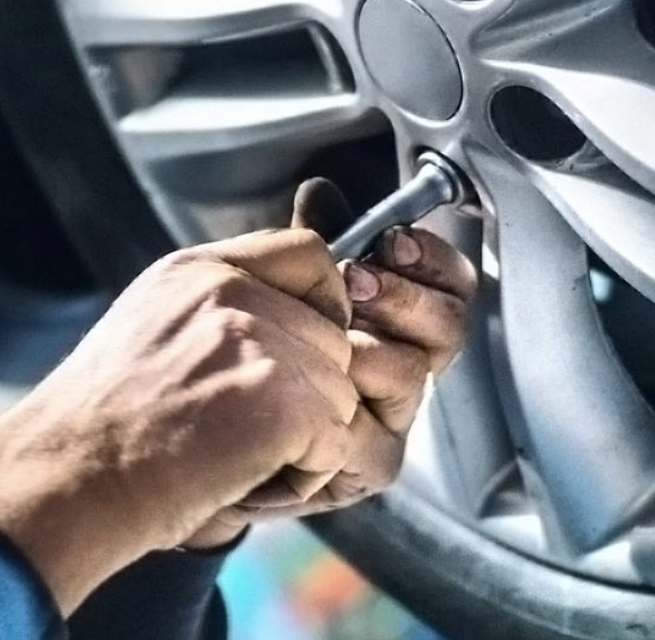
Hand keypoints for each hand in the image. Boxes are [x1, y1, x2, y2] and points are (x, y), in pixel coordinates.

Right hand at [0, 227, 357, 613]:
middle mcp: (233, 294)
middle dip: (308, 392)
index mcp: (201, 270)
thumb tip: (280, 310)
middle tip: (244, 428)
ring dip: (306, 437)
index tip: (293, 352)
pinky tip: (247, 477)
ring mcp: (259, 344)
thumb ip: (216, 304)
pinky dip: (304, 474)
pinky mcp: (281, 403)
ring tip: (237, 455)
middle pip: (334, 337)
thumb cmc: (100, 423)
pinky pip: (337, 441)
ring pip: (341, 393)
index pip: (311, 255)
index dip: (321, 306)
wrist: (66, 478)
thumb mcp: (149, 323)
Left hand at [184, 179, 476, 548]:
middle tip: (356, 280)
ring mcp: (393, 415)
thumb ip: (312, 243)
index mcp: (399, 316)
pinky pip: (376, 433)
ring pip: (412, 372)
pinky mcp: (371, 463)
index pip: (450, 282)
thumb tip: (321, 192)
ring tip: (323, 338)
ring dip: (364, 346)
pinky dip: (340, 407)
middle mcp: (405, 363)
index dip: (432, 258)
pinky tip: (306, 391)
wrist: (204, 429)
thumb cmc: (251, 353)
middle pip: (450, 325)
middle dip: (404, 295)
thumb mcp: (279, 288)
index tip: (392, 240)